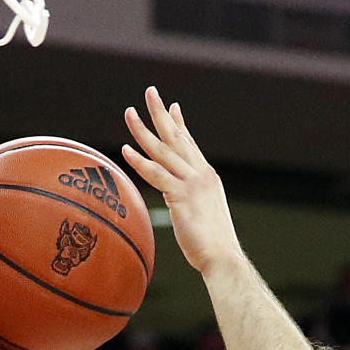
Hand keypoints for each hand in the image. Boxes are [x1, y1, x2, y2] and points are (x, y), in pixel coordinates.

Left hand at [122, 87, 242, 276]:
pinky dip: (140, 161)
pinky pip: (156, 175)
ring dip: (144, 130)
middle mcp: (201, 174)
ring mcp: (192, 183)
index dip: (179, 125)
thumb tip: (185, 210)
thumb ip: (192, 206)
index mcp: (207, 177)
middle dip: (161, 113)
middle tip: (149, 91)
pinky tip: (125, 150)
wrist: (223, 258)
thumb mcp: (203, 219)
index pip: (190, 145)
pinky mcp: (181, 196)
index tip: (172, 107)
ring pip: (163, 151)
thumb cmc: (213, 247)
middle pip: (177, 138)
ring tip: (129, 113)